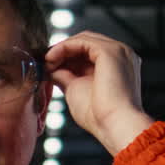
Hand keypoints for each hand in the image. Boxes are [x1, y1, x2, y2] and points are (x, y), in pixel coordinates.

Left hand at [44, 31, 154, 156]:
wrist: (115, 125)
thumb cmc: (99, 116)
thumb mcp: (76, 90)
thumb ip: (65, 76)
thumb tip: (51, 69)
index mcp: (115, 67)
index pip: (87, 53)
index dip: (65, 56)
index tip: (48, 65)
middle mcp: (120, 56)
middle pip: (86, 43)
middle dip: (63, 51)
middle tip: (44, 61)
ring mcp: (118, 51)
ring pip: (84, 39)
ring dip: (62, 48)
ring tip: (47, 61)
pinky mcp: (110, 51)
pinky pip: (82, 41)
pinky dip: (64, 47)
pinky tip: (52, 57)